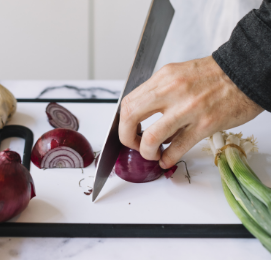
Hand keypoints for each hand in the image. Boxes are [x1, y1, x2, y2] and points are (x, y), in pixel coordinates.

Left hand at [119, 56, 262, 168]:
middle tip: (134, 145)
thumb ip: (159, 95)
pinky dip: (168, 158)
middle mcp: (172, 90)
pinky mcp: (205, 124)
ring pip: (151, 137)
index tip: (129, 131)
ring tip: (152, 154)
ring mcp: (188, 108)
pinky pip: (178, 148)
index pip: (128, 102)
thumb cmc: (212, 76)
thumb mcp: (178, 75)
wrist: (245, 72)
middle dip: (126, 137)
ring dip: (146, 152)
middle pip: (131, 117)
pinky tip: (166, 160)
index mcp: (163, 78)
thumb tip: (144, 121)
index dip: (123, 122)